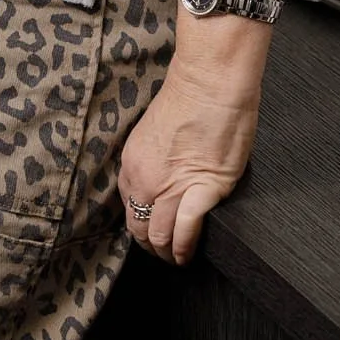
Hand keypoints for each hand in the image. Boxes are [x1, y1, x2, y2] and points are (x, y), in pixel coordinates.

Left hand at [117, 55, 261, 264]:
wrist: (211, 82)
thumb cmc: (190, 97)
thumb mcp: (155, 132)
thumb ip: (154, 160)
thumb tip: (163, 179)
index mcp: (132, 162)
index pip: (129, 207)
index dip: (140, 224)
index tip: (150, 229)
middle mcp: (146, 178)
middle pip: (140, 228)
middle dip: (151, 245)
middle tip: (163, 251)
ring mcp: (172, 186)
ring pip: (160, 236)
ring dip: (168, 253)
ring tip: (178, 258)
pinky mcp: (203, 189)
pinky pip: (186, 232)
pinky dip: (186, 247)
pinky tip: (189, 252)